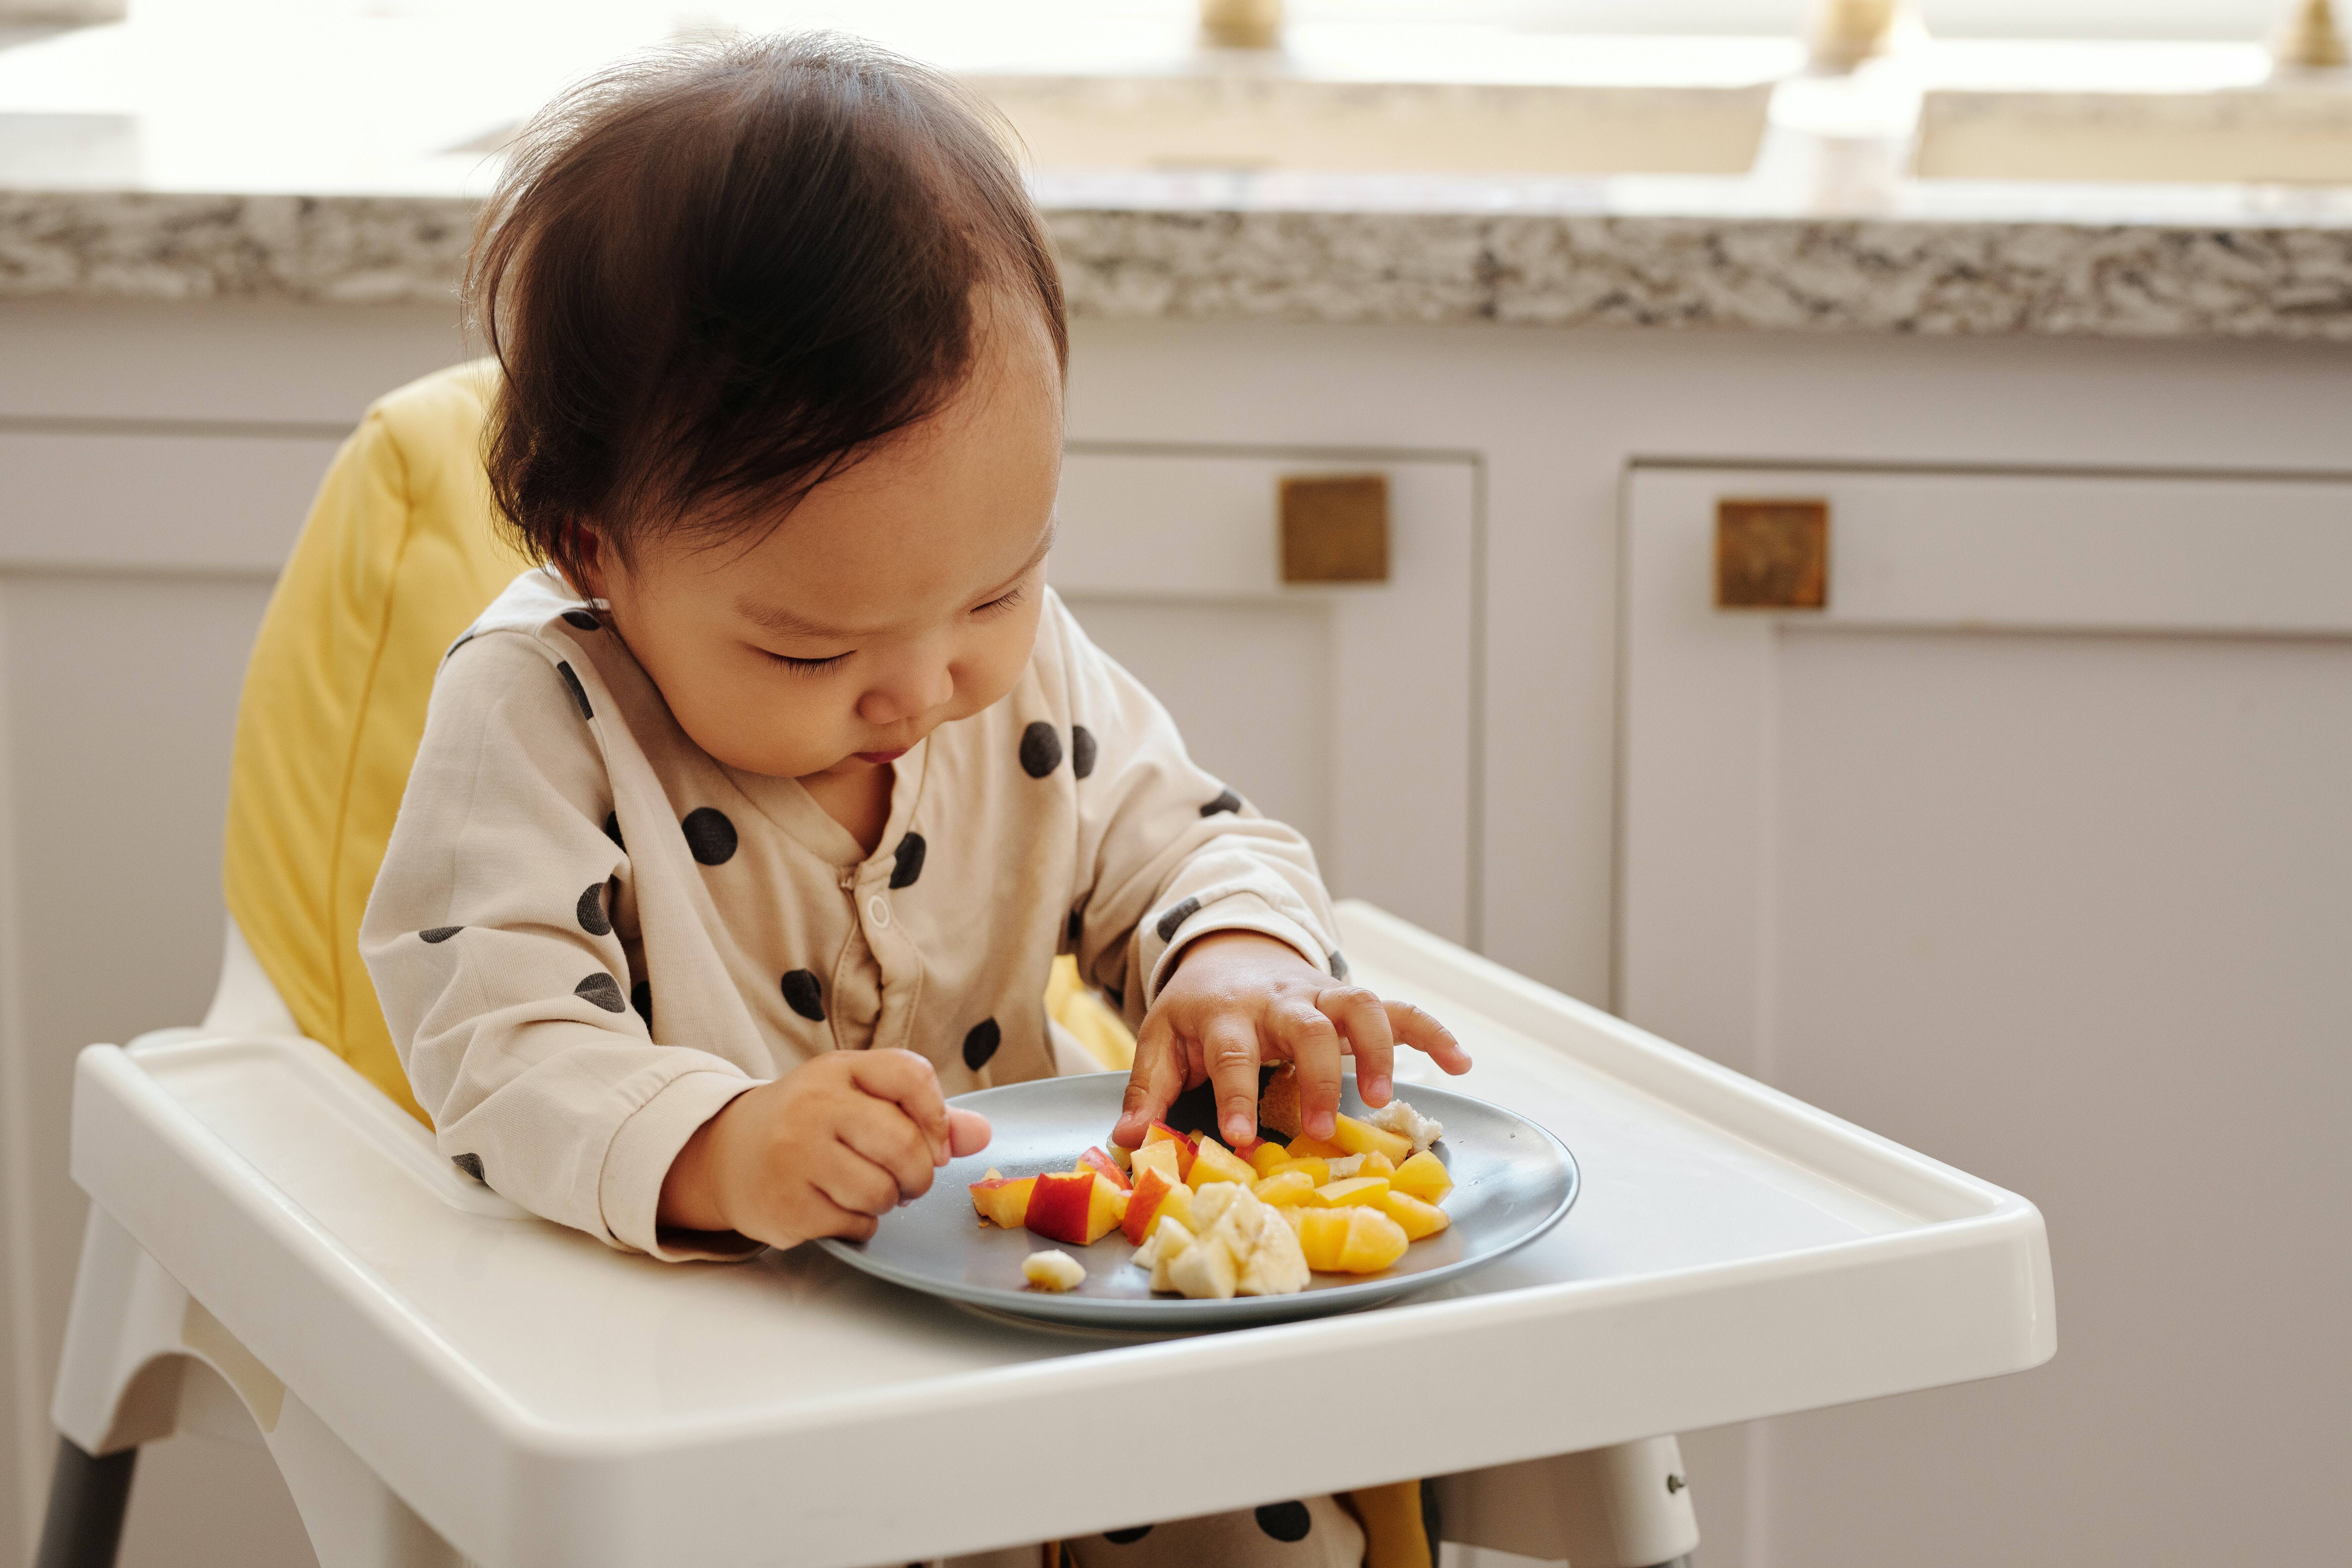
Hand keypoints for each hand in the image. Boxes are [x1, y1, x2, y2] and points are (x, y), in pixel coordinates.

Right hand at [658, 1050, 990, 1247]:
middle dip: (920, 1173)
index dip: (937, 1115)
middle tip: (909, 1181)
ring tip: (867, 1191)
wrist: (730, 1154)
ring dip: (888, 1202)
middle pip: (903, 1144)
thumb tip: (982, 1134)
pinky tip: (838, 1208)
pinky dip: (860, 1225)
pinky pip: (855, 1224)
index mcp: (838, 1069)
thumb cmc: (811, 1124)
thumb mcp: (860, 1100)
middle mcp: (813, 1106)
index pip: (910, 1075)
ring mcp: (795, 1156)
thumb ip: (923, 1113)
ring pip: (881, 1191)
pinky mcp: (786, 1204)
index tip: (937, 1142)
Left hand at [1112, 931, 1470, 1149]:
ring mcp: (1320, 995)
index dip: (1237, 1094)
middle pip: (1305, 1025)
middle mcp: (1278, 999)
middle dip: (1317, 1075)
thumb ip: (1146, 1091)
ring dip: (1378, 1048)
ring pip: (1360, 1005)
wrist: (1225, 951)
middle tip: (1318, 1128)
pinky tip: (1460, 1062)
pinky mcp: (1350, 1001)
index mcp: (1226, 1013)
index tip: (1243, 1139)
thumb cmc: (1195, 1010)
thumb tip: (1127, 1141)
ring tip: (1385, 1097)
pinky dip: (1433, 1030)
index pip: (1231, 1053)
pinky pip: (1400, 1009)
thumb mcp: (1159, 1041)